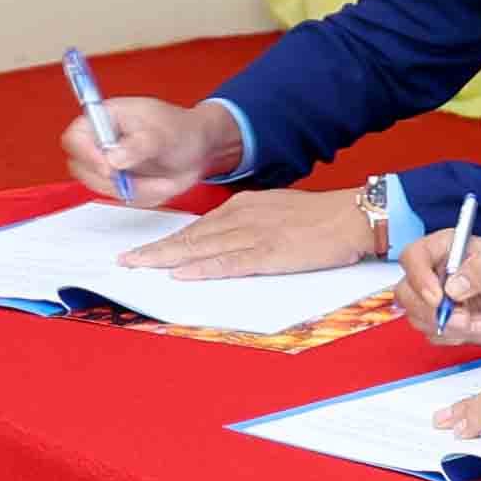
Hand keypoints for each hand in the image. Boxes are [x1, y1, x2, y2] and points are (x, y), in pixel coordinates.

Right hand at [67, 95, 232, 203]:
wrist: (199, 148)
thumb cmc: (181, 130)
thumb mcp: (164, 134)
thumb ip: (139, 145)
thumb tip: (113, 158)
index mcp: (104, 119)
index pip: (75, 138)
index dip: (86, 155)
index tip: (110, 169)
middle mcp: (100, 142)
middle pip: (82, 169)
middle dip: (113, 181)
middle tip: (142, 181)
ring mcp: (108, 165)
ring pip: (104, 188)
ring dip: (137, 189)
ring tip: (163, 179)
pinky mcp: (120, 184)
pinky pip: (124, 199)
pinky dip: (146, 196)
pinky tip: (162, 183)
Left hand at [131, 187, 380, 279]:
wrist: (354, 216)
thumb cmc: (323, 218)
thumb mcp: (280, 211)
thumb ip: (252, 223)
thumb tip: (230, 240)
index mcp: (246, 206)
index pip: (199, 227)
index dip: (170, 240)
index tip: (146, 249)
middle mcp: (243, 217)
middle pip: (191, 236)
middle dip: (156, 249)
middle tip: (126, 259)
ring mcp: (254, 235)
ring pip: (201, 248)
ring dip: (167, 258)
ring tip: (140, 266)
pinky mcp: (269, 253)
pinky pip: (229, 262)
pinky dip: (202, 268)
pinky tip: (181, 274)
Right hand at [402, 234, 480, 350]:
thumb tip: (452, 287)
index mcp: (448, 248)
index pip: (413, 256)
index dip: (419, 277)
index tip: (439, 296)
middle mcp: (438, 273)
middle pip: (406, 292)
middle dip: (431, 310)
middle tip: (463, 317)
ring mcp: (440, 300)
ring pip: (417, 317)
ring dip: (448, 326)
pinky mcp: (446, 323)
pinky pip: (434, 335)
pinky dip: (456, 337)